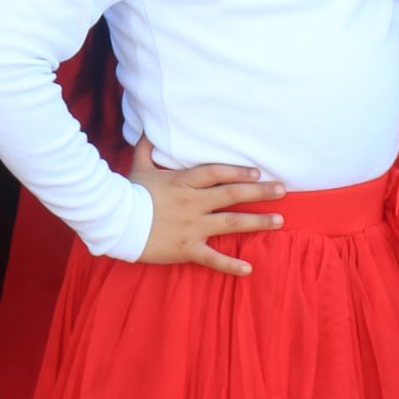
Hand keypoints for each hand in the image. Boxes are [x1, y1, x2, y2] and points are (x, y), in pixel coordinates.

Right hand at [130, 137, 284, 274]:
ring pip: (231, 223)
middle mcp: (193, 203)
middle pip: (232, 195)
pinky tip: (248, 269)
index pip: (217, 173)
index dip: (239, 172)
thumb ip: (146, 149)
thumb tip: (146, 128)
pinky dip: (231, 265)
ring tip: (279, 220)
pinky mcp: (186, 248)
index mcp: (184, 182)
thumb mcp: (139, 167)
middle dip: (260, 192)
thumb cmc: (128, 193)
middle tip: (283, 190)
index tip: (258, 173)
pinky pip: (213, 258)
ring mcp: (192, 226)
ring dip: (257, 222)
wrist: (114, 222)